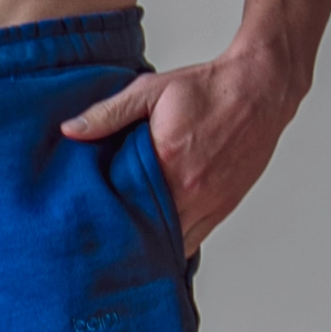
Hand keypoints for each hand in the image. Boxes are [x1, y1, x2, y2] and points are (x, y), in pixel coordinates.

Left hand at [59, 49, 296, 250]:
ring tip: (127, 243)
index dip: (106, 217)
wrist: (261, 90)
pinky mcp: (224, 207)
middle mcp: (191, 188)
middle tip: (101, 240)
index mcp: (167, 160)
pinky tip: (157, 238)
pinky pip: (195, 239)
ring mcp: (210, 202)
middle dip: (125, 236)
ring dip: (151, 243)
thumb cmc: (208, 88)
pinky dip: (175, 241)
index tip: (87, 221)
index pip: (126, 205)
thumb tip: (70, 130)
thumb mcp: (150, 91)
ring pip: (173, 242)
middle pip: (149, 231)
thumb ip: (108, 113)